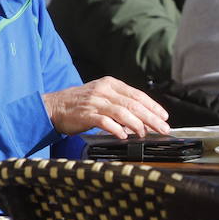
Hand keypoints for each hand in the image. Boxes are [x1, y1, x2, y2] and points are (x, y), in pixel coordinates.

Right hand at [42, 77, 170, 137]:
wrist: (53, 106)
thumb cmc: (80, 103)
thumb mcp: (102, 96)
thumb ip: (120, 103)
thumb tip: (142, 117)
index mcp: (110, 84)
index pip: (137, 94)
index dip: (153, 106)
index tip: (164, 116)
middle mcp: (104, 91)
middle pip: (134, 104)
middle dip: (151, 117)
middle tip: (163, 128)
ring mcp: (95, 102)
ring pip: (122, 112)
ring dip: (137, 124)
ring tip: (144, 133)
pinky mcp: (85, 115)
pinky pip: (105, 122)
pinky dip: (116, 129)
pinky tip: (124, 135)